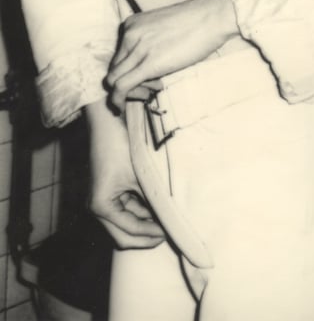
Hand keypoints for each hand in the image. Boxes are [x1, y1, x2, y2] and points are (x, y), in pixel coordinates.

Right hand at [86, 99, 164, 248]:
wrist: (108, 119)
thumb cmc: (120, 144)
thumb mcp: (140, 173)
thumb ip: (153, 197)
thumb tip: (173, 216)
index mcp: (101, 206)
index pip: (130, 232)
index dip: (152, 235)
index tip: (171, 233)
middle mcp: (97, 208)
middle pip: (124, 235)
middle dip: (147, 235)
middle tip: (170, 232)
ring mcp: (103, 200)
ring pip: (127, 223)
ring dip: (146, 223)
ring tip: (168, 219)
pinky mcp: (109, 192)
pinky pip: (127, 209)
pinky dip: (143, 211)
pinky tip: (159, 207)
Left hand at [106, 0, 236, 111]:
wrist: (212, 16)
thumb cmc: (196, 22)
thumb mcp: (163, 28)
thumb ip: (150, 43)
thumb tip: (148, 66)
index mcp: (132, 24)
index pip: (118, 55)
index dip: (128, 70)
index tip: (145, 77)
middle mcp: (129, 34)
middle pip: (114, 67)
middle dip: (125, 82)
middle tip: (146, 88)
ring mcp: (137, 48)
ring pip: (115, 79)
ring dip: (126, 92)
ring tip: (146, 94)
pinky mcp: (148, 64)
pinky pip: (121, 86)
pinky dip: (117, 100)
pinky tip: (120, 107)